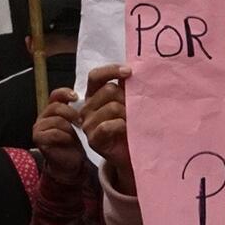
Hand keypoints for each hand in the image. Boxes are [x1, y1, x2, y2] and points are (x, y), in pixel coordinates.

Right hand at [32, 87, 84, 180]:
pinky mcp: (39, 139)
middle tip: (81, 122)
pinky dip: (65, 137)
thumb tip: (89, 97)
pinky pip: (55, 133)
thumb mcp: (78, 125)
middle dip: (71, 114)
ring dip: (70, 129)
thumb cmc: (74, 144)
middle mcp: (43, 117)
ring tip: (75, 136)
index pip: (55, 95)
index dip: (65, 93)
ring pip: (57, 120)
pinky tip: (70, 142)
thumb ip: (78, 111)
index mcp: (52, 110)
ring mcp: (39, 128)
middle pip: (56, 107)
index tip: (76, 97)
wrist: (69, 164)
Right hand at [81, 64, 133, 193]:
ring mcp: (88, 124)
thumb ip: (126, 88)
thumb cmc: (132, 127)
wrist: (132, 155)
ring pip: (112, 107)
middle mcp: (87, 108)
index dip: (111, 71)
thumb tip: (134, 69)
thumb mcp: (129, 104)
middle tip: (137, 108)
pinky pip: (107, 125)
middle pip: (108, 90)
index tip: (130, 72)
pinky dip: (122, 125)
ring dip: (128, 113)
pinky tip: (128, 129)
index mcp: (94, 96)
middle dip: (127, 97)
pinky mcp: (93, 140)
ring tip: (135, 121)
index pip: (95, 76)